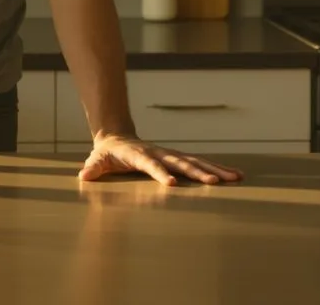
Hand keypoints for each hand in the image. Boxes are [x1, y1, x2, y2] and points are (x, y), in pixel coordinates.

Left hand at [78, 133, 243, 185]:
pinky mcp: (177, 157)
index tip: (172, 184)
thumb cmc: (107, 152)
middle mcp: (159, 152)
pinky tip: (233, 175)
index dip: (160, 173)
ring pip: (195, 161)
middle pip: (180, 162)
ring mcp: (170, 154)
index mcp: (139, 154)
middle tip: (215, 182)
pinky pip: (199, 163)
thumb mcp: (98, 158)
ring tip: (235, 178)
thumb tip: (84, 175)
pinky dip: (216, 168)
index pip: (150, 164)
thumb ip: (92, 167)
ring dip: (215, 169)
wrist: (117, 135)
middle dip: (198, 172)